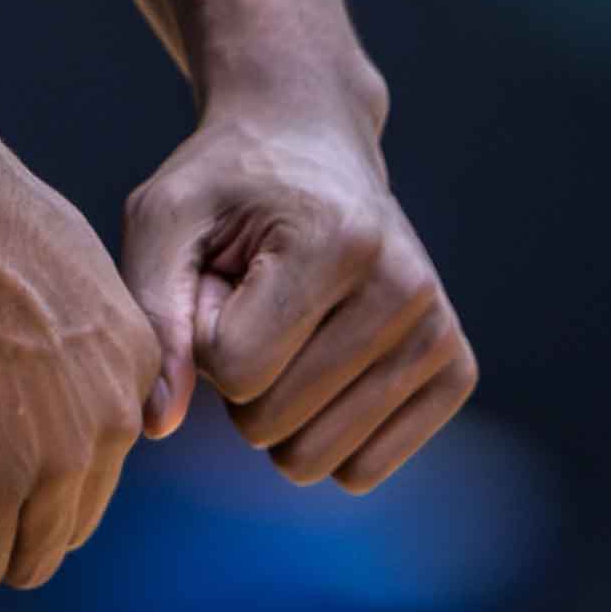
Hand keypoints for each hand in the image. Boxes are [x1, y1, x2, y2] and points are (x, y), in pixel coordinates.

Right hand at [0, 112, 160, 589]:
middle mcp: (111, 424)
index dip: (47, 474)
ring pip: (29, 558)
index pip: (104, 467)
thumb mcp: (74, 264)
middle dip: (20, 520)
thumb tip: (60, 370)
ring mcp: (53, 462)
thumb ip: (87, 335)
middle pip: (72, 526)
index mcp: (134, 369)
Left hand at [125, 91, 474, 492]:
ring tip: (287, 321)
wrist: (313, 140)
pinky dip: (323, 430)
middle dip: (238, 373)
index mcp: (337, 240)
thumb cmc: (228, 185)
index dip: (203, 332)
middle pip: (272, 421)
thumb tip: (158, 423)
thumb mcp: (166, 220)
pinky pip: (362, 471)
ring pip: (314, 456)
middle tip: (254, 297)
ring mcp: (439, 332)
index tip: (219, 276)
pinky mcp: (456, 370)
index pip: (235, 368)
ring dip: (277, 401)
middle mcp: (405, 288)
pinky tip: (324, 356)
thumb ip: (154, 316)